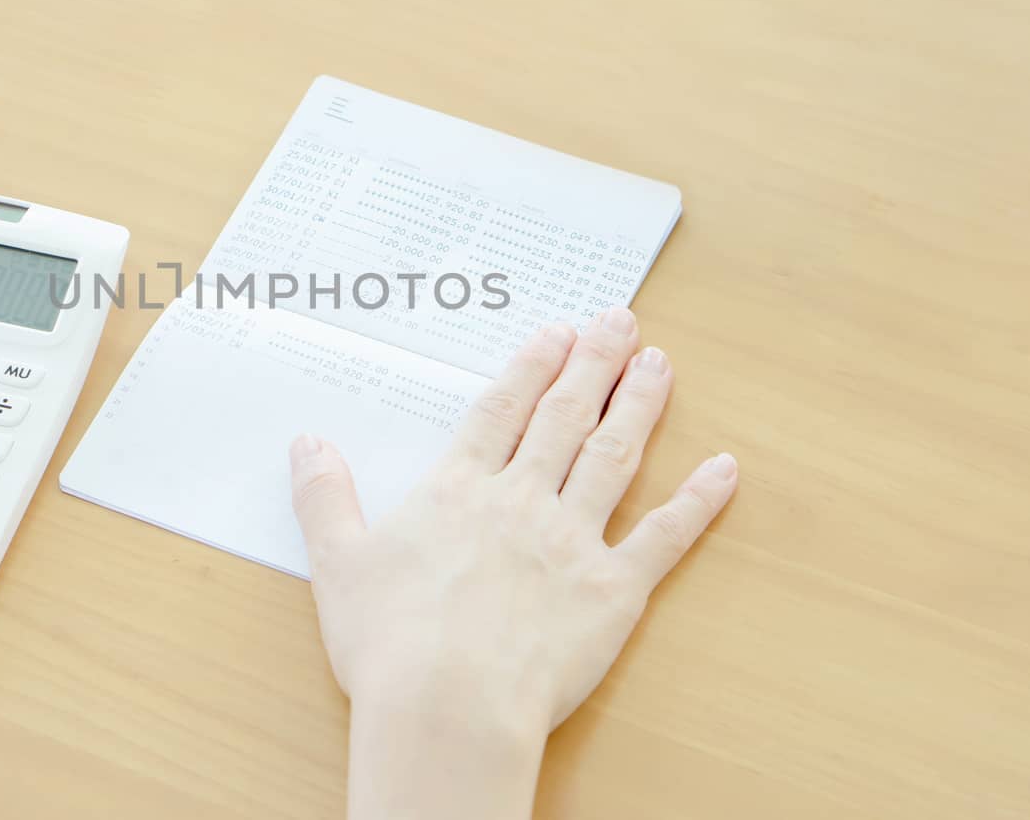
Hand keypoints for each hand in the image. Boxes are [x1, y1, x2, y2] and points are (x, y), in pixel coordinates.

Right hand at [289, 308, 737, 819]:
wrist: (448, 709)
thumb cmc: (390, 645)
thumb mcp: (337, 563)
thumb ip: (324, 497)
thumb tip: (306, 444)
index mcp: (458, 492)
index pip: (499, 411)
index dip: (529, 367)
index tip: (556, 333)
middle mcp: (521, 501)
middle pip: (563, 418)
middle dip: (592, 364)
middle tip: (620, 321)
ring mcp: (571, 541)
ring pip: (613, 457)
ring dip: (638, 406)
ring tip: (658, 365)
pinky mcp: (612, 590)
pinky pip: (663, 537)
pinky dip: (697, 502)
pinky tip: (722, 469)